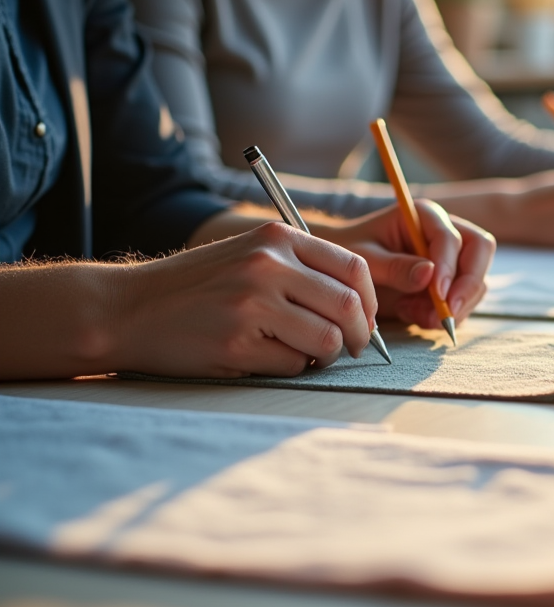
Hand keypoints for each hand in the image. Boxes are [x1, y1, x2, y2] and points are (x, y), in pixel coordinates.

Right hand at [115, 222, 377, 377]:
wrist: (128, 308)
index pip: (355, 268)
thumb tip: (364, 309)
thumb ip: (302, 269)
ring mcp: (253, 303)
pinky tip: (265, 358)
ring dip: (325, 356)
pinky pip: (293, 364)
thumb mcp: (251, 255)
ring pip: (327, 340)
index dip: (371, 301)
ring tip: (304, 353)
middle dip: (359, 335)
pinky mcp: (237, 342)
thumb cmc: (198, 287)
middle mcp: (269, 264)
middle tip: (349, 348)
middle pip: (349, 306)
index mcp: (278, 238)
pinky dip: (290, 368)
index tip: (366, 320)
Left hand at [319, 201, 494, 329]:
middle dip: (468, 285)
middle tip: (448, 313)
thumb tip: (429, 275)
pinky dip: (443, 315)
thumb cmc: (350, 255)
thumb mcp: (364, 259)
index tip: (438, 295)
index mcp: (424, 216)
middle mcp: (445, 231)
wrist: (342, 271)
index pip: (451, 238)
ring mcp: (452, 258)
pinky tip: (412, 314)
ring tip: (415, 315)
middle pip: (480, 250)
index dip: (448, 267)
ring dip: (454, 306)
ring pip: (477, 280)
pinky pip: (463, 301)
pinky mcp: (450, 283)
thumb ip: (395, 267)